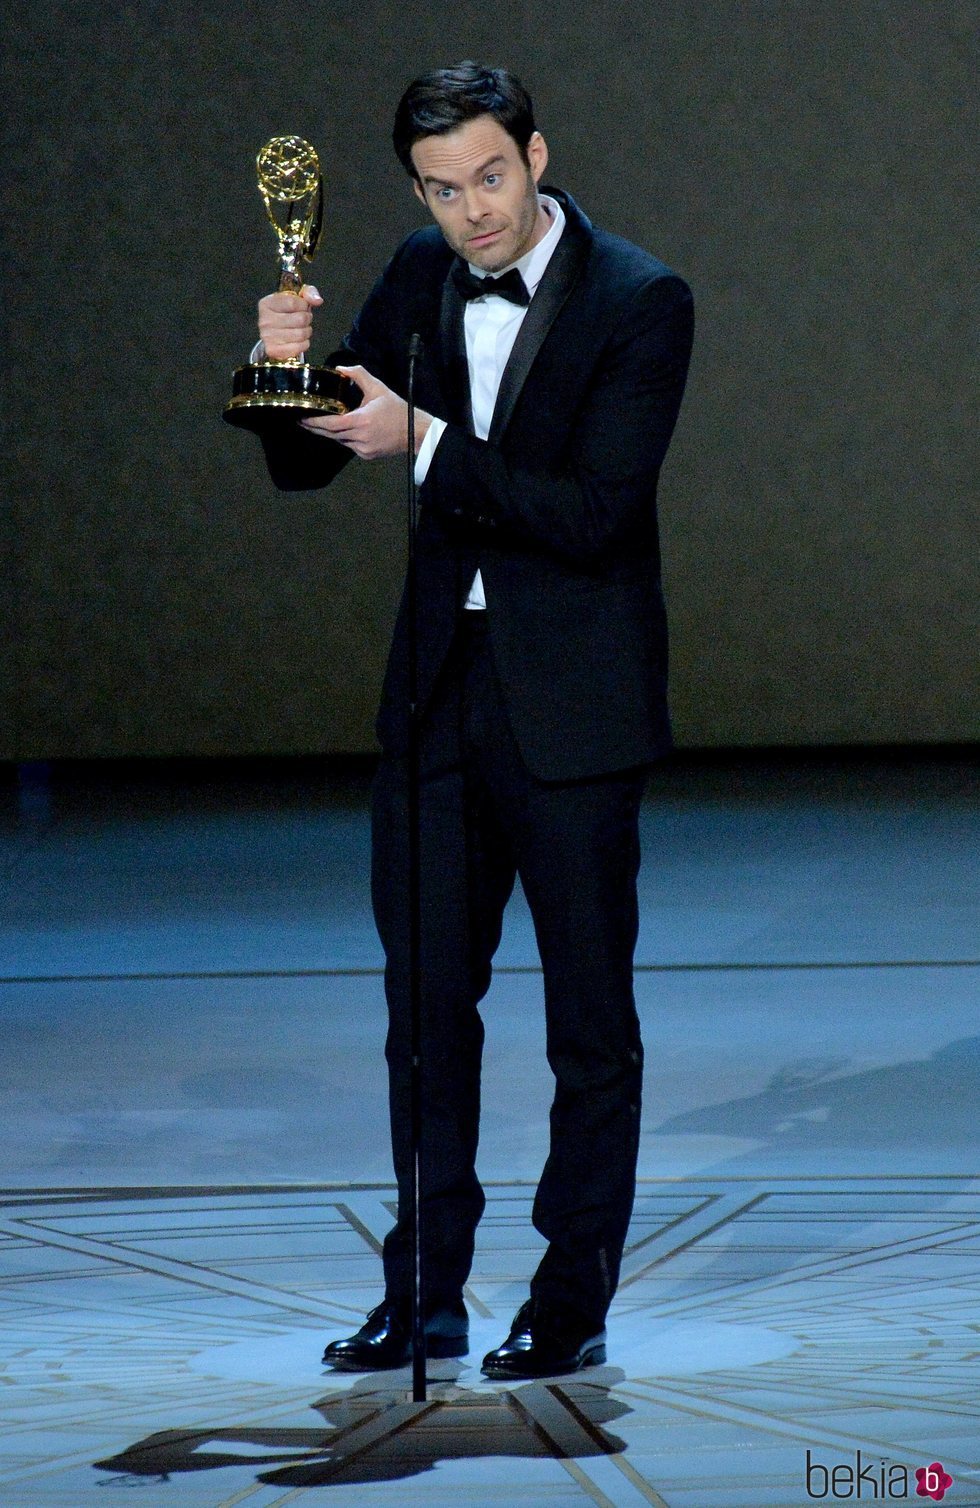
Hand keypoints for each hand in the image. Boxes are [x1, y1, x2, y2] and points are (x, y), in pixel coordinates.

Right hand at [257, 284, 322, 359]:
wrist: (275, 335)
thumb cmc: (286, 314)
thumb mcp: (296, 297)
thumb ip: (308, 293)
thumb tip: (317, 300)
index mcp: (267, 303)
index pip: (293, 302)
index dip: (304, 305)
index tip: (302, 307)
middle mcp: (264, 320)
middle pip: (300, 319)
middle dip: (307, 319)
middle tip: (303, 320)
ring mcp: (268, 337)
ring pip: (301, 334)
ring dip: (307, 332)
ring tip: (302, 329)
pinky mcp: (273, 351)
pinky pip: (299, 347)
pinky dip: (304, 344)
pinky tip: (299, 340)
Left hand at [301, 365, 431, 459]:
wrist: (414, 431)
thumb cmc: (396, 409)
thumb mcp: (378, 388)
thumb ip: (358, 374)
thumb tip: (340, 368)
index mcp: (361, 421)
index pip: (331, 424)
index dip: (315, 423)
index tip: (302, 418)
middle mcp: (360, 437)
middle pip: (331, 435)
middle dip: (316, 428)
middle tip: (303, 421)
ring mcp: (363, 449)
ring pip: (339, 441)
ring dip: (330, 433)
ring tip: (319, 424)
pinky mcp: (366, 455)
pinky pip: (349, 446)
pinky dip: (344, 438)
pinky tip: (342, 431)